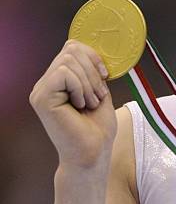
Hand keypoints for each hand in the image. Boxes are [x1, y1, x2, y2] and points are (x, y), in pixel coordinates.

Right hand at [29, 39, 117, 168]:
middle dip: (93, 71)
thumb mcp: (99, 92)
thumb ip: (93, 72)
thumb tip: (96, 51)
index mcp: (59, 82)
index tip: (105, 76)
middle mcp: (46, 84)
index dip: (92, 56)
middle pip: (71, 50)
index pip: (71, 48)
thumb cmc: (97, 130)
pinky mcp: (42, 98)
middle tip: (97, 96)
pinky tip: (80, 105)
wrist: (93, 154)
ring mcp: (41, 91)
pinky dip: (80, 87)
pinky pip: (64, 73)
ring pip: (68, 60)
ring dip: (89, 82)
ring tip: (89, 103)